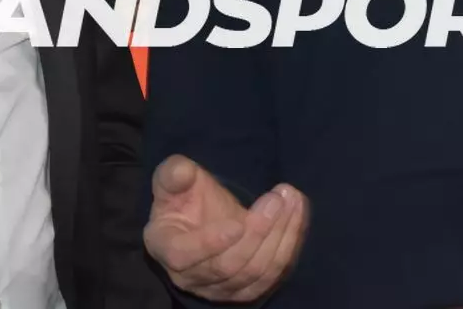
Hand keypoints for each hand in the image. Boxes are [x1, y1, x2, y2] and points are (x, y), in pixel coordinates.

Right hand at [144, 155, 307, 301]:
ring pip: (255, 271)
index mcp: (166, 247)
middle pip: (228, 266)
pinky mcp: (246, 289)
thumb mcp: (173, 179)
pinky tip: (296, 216)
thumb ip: (174, 175)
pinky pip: (271, 274)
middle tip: (277, 198)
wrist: (202, 217)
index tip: (238, 222)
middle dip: (257, 231)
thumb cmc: (184, 197)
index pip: (184, 255)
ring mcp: (220, 288)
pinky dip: (288, 245)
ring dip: (279, 235)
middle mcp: (191, 277)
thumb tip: (181, 172)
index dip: (210, 243)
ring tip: (291, 200)